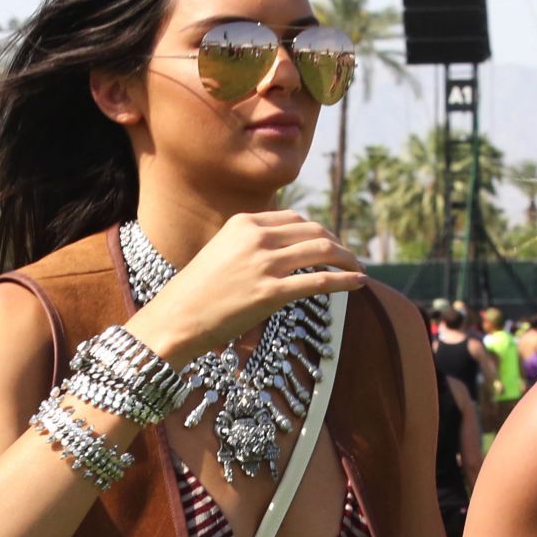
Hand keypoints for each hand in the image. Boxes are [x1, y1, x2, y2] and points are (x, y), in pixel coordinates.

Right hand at [128, 210, 367, 366]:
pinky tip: (359, 284)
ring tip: (359, 269)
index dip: (318, 231)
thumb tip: (284, 251)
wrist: (178, 317)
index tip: (331, 243)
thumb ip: (252, 245)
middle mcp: (256, 238)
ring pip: (322, 251)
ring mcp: (265, 264)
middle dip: (338, 243)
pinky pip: (320, 281)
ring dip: (347, 259)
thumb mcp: (222, 252)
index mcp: (245, 223)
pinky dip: (345, 281)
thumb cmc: (199, 292)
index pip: (295, 219)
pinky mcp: (272, 293)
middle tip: (351, 257)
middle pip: (314, 231)